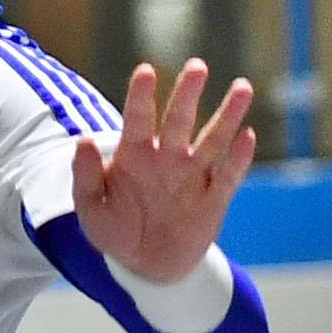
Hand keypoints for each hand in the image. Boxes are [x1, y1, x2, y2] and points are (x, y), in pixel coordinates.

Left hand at [71, 58, 256, 284]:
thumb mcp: (90, 209)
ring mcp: (193, 176)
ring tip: (242, 87)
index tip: (146, 71)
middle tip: (197, 66)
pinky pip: (228, 176)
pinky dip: (239, 159)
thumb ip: (86, 176)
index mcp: (135, 153)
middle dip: (188, 93)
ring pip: (213, 140)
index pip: (138, 118)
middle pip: (179, 120)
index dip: (141, 95)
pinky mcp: (214, 199)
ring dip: (228, 115)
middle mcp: (167, 157)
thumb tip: (83, 141)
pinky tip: (248, 137)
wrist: (146, 266)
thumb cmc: (116, 230)